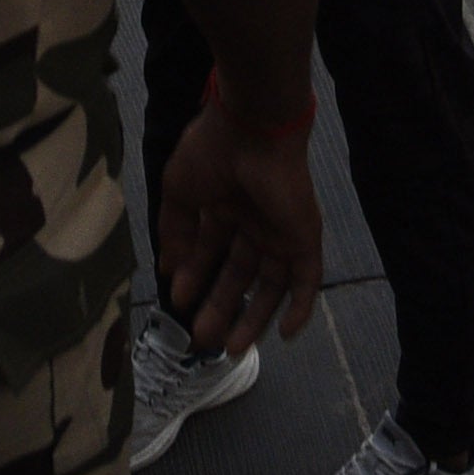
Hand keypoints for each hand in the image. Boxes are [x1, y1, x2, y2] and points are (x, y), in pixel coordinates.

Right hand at [157, 77, 326, 356]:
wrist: (251, 127)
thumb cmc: (210, 152)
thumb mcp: (179, 192)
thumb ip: (175, 231)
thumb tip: (166, 268)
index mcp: (223, 207)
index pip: (209, 253)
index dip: (194, 279)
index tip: (177, 302)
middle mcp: (253, 223)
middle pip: (239, 276)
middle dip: (220, 307)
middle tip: (202, 338)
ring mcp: (280, 231)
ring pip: (270, 285)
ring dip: (254, 316)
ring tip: (232, 348)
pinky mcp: (304, 237)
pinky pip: (307, 278)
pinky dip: (300, 306)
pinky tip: (286, 333)